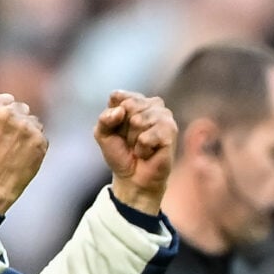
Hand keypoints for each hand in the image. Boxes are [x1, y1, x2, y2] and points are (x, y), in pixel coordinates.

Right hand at [0, 93, 47, 214]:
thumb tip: (5, 108)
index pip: (8, 100)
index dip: (7, 112)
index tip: (6, 123)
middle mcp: (9, 114)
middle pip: (23, 109)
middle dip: (19, 121)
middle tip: (11, 140)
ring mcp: (26, 127)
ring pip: (35, 123)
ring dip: (29, 133)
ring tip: (16, 151)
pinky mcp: (39, 140)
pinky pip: (42, 138)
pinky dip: (36, 147)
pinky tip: (24, 158)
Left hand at [95, 90, 175, 214]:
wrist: (132, 177)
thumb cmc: (120, 153)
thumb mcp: (102, 134)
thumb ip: (104, 119)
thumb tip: (120, 111)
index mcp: (135, 100)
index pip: (117, 96)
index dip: (112, 117)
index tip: (117, 130)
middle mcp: (153, 104)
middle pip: (128, 106)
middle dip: (123, 128)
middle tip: (130, 140)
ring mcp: (164, 116)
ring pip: (138, 120)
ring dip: (133, 139)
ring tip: (140, 146)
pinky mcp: (171, 131)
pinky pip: (146, 137)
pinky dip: (142, 149)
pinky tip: (148, 152)